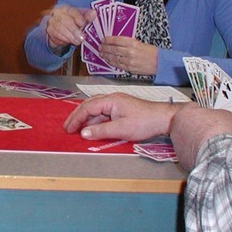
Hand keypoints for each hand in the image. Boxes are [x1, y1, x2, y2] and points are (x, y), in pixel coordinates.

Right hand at [45, 6, 95, 49]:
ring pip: (60, 29)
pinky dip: (64, 39)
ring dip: (70, 37)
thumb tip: (94, 13)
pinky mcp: (49, 31)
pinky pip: (56, 35)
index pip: (71, 11)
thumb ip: (87, 16)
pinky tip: (69, 41)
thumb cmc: (72, 21)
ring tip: (77, 41)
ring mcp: (52, 22)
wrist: (59, 27)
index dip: (77, 17)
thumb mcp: (81, 17)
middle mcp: (57, 14)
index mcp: (66, 8)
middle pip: (65, 21)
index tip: (83, 23)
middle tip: (82, 38)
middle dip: (74, 30)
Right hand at [63, 93, 179, 142]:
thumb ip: (101, 131)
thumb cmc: (144, 122)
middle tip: (67, 127)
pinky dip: (95, 121)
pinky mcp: (121, 110)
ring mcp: (116, 104)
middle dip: (77, 116)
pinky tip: (93, 129)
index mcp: (110, 100)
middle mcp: (111, 99)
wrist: (164, 118)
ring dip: (86, 119)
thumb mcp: (121, 129)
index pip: (87, 107)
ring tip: (77, 129)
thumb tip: (83, 133)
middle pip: (89, 105)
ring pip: (96, 110)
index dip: (76, 118)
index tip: (68, 129)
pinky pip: (103, 114)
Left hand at [99, 36, 158, 75]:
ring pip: (114, 57)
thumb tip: (115, 42)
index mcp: (133, 43)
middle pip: (113, 49)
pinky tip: (108, 60)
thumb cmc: (151, 52)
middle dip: (104, 48)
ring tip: (102, 53)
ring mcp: (129, 61)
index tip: (103, 39)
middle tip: (100, 47)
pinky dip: (111, 62)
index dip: (108, 40)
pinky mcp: (129, 68)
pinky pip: (117, 65)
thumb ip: (128, 43)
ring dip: (106, 55)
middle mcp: (130, 51)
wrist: (159, 62)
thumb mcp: (139, 43)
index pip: (116, 40)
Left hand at [169, 104, 231, 172]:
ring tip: (211, 145)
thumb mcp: (225, 115)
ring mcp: (178, 145)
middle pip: (187, 125)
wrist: (220, 153)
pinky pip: (190, 155)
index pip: (192, 109)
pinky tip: (209, 155)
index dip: (203, 114)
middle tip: (210, 132)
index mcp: (185, 112)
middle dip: (198, 129)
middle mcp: (177, 128)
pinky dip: (198, 155)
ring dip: (197, 143)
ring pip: (187, 142)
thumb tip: (221, 118)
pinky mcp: (183, 159)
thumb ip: (217, 115)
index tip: (210, 118)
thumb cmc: (220, 133)